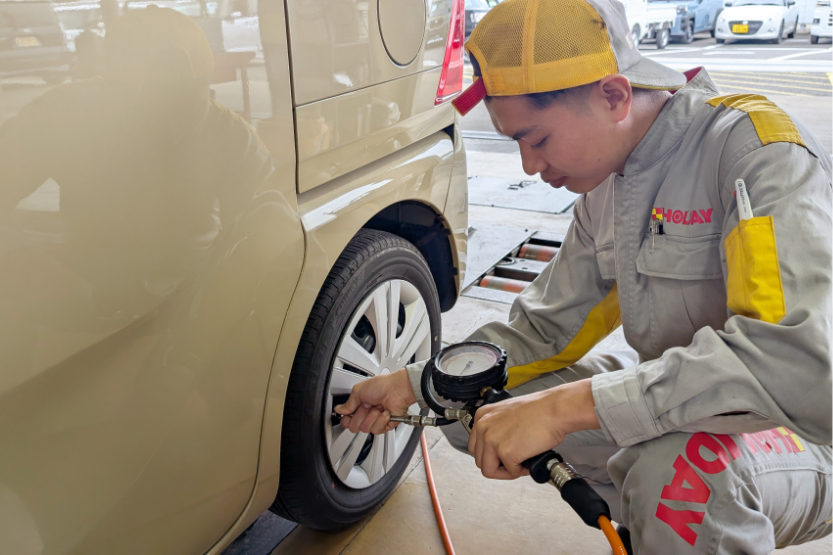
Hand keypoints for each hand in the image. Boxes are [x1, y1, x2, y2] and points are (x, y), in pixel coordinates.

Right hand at [334, 369, 416, 434]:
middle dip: (360, 416)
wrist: (398, 390)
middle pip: (354, 426)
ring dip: (372, 417)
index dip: (346, 420)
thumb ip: (348, 403)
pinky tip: (385, 412)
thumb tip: (339, 409)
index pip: (348, 420)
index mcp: (360, 404)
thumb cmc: (382, 386)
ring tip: (378, 408)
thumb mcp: (359, 391)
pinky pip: (377, 430)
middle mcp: (367, 413)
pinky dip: (381, 420)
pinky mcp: (385, 425)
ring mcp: (376, 419)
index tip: (348, 416)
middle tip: (367, 407)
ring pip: (365, 429)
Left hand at [468, 379, 598, 479]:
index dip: (490, 455)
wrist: (555, 409)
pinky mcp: (506, 452)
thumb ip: (496, 428)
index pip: (475, 446)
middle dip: (497, 464)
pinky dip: (521, 470)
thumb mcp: (507, 414)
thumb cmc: (539, 410)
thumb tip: (496, 447)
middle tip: (513, 461)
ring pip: (488, 470)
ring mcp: (493, 440)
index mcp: (482, 416)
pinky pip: (510, 472)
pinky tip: (530, 459)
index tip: (501, 456)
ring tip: (521, 462)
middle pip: (480, 460)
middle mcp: (483, 427)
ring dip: (506, 471)